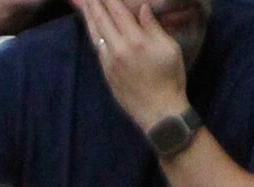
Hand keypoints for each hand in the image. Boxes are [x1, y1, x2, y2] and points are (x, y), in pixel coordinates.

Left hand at [75, 0, 192, 132]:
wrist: (156, 109)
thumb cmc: (170, 77)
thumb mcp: (169, 48)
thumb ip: (153, 27)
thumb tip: (142, 8)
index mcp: (136, 41)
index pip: (119, 13)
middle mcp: (118, 50)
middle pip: (102, 21)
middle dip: (94, 5)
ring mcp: (109, 62)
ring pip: (95, 35)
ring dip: (89, 18)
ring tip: (84, 5)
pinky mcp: (106, 72)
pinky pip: (97, 47)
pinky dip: (93, 33)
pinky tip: (92, 27)